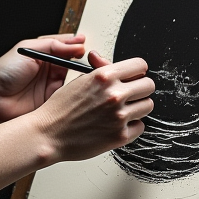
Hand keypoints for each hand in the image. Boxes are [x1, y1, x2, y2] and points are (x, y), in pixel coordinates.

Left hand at [0, 33, 86, 122]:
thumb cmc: (4, 71)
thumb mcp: (28, 50)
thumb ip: (52, 45)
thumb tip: (75, 44)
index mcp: (44, 55)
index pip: (66, 48)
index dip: (77, 47)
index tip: (85, 46)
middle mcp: (50, 70)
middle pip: (73, 64)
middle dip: (84, 63)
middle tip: (93, 61)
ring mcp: (51, 86)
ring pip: (74, 81)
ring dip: (82, 78)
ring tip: (89, 74)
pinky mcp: (51, 102)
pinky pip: (68, 97)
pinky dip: (76, 94)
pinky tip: (81, 90)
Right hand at [34, 51, 154, 161]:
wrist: (49, 134)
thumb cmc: (60, 108)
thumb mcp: (80, 80)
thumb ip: (100, 70)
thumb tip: (109, 62)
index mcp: (105, 76)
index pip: (140, 65)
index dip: (137, 71)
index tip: (134, 76)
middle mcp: (114, 94)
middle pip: (149, 86)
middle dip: (140, 89)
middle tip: (130, 95)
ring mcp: (119, 116)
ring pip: (147, 106)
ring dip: (137, 108)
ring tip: (121, 111)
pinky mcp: (120, 136)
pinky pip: (140, 127)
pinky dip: (131, 127)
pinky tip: (117, 125)